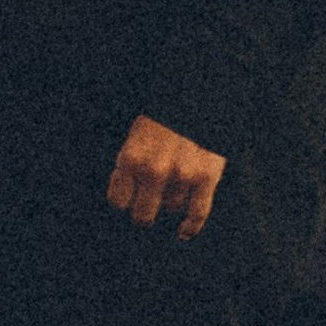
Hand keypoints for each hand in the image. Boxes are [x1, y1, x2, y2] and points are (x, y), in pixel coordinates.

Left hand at [107, 114, 225, 239]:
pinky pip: (197, 213)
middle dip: (144, 213)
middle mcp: (154, 170)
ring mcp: (182, 176)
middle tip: (146, 210)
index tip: (128, 201)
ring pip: (171, 209)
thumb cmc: (165, 114)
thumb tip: (127, 192)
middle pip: (142, 215)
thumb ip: (132, 161)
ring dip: (171, 202)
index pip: (118, 200)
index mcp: (131, 157)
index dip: (123, 201)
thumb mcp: (137, 132)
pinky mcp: (206, 178)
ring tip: (173, 188)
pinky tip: (184, 231)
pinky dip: (190, 226)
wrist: (196, 94)